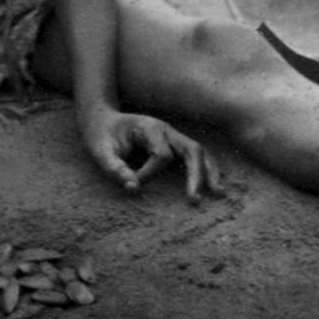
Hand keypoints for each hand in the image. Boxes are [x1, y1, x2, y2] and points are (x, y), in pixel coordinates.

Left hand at [81, 108, 222, 203]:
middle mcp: (165, 130)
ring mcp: (172, 137)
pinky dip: (206, 169)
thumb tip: (133, 189)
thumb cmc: (102, 136)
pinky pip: (195, 156)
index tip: (134, 184)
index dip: (149, 173)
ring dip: (209, 172)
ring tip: (219, 193)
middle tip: (195, 199)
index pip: (161, 155)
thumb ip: (114, 168)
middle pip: (191, 149)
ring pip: (198, 151)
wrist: (101, 119)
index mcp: (149, 128)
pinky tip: (213, 186)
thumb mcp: (100, 151)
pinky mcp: (173, 145)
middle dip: (196, 174)